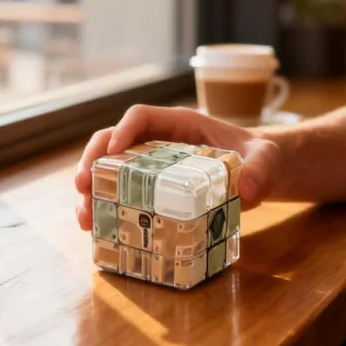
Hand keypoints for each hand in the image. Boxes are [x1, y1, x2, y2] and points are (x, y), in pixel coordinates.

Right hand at [74, 105, 280, 230]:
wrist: (260, 173)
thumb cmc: (259, 156)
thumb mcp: (265, 158)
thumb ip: (261, 168)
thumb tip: (247, 189)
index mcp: (182, 124)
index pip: (143, 116)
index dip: (124, 129)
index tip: (113, 150)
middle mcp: (161, 142)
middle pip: (114, 141)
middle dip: (92, 160)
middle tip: (81, 187)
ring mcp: (153, 166)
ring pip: (110, 169)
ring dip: (91, 190)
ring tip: (84, 218)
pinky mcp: (154, 190)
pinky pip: (121, 193)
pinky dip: (106, 208)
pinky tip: (98, 229)